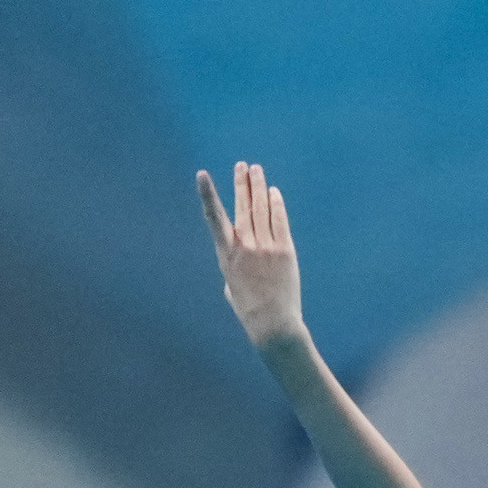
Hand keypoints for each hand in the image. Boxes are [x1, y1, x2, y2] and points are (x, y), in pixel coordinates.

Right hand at [197, 163, 307, 349]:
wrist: (272, 322)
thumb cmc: (249, 308)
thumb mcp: (231, 284)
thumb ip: (234, 263)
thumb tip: (240, 255)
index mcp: (225, 254)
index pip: (213, 217)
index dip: (208, 194)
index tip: (203, 175)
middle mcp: (244, 246)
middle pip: (242, 206)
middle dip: (241, 183)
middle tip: (242, 165)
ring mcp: (265, 247)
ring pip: (261, 209)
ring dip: (258, 187)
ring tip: (257, 170)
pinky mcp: (285, 251)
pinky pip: (280, 222)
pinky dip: (277, 205)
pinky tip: (274, 192)